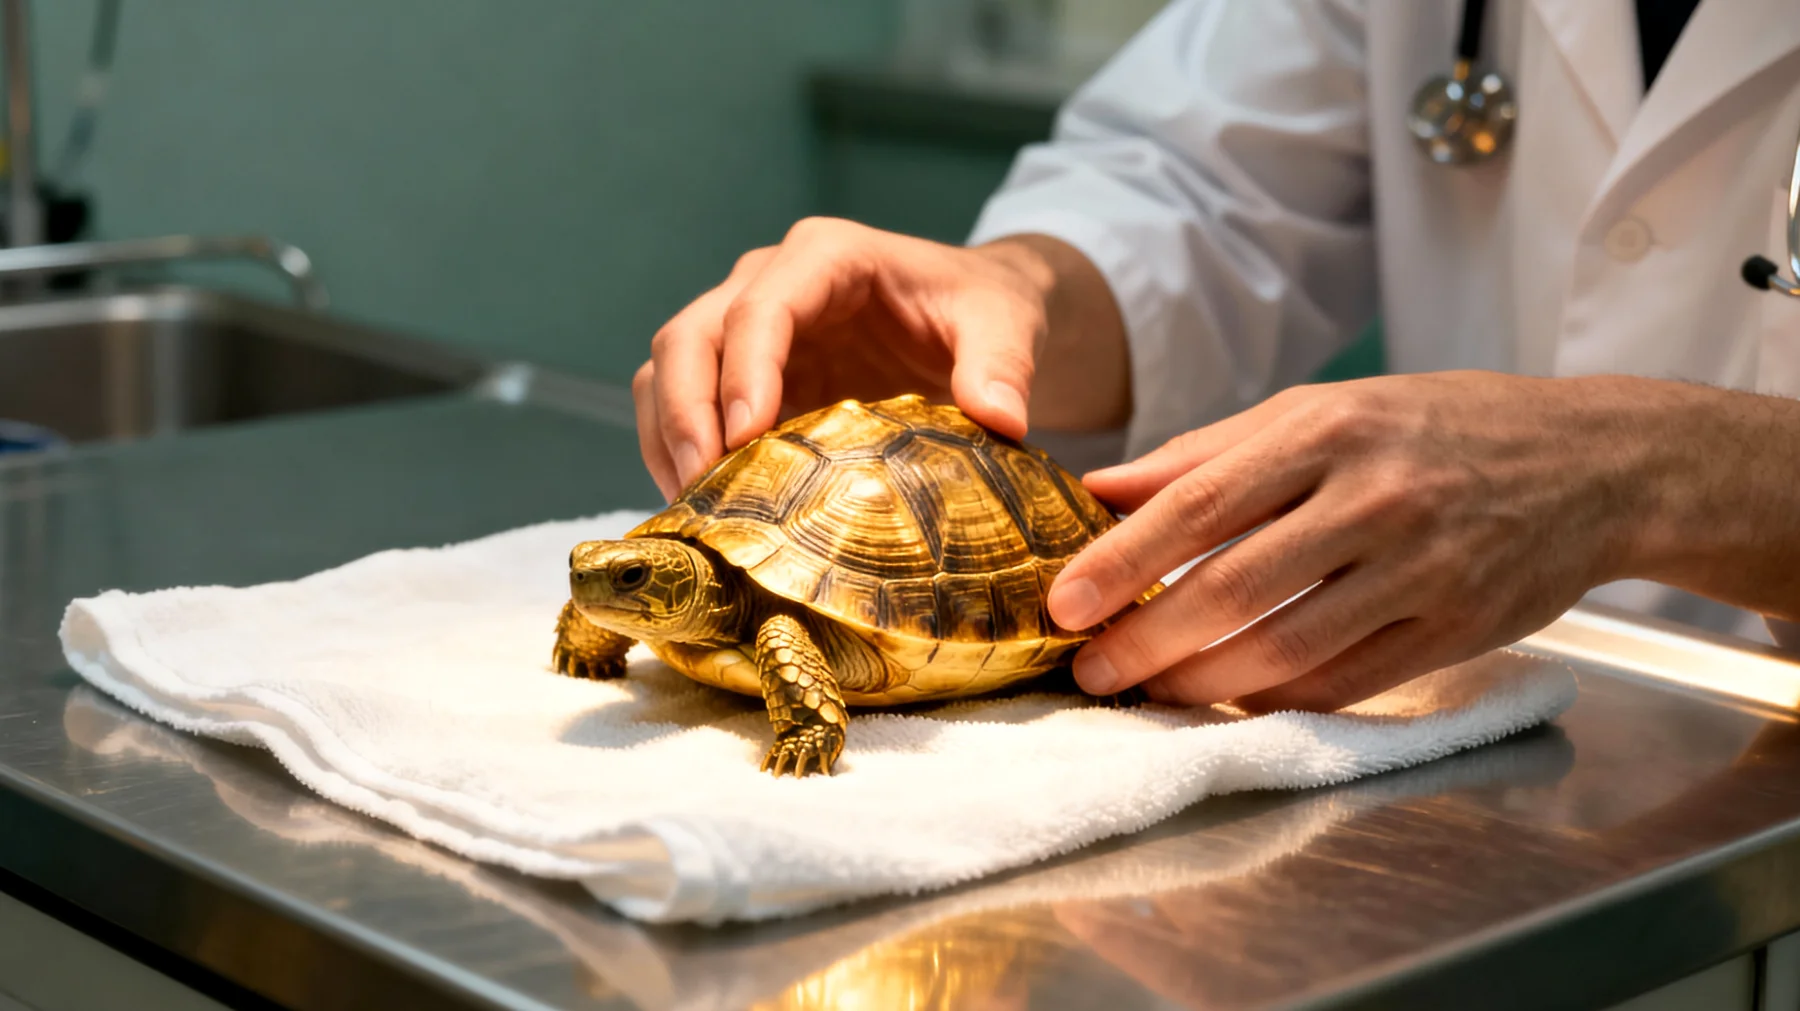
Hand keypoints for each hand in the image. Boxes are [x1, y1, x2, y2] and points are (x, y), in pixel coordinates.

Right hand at [634, 218, 1053, 498]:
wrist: (975, 313)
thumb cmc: (984, 309)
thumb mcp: (1006, 324)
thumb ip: (1002, 364)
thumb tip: (1000, 419)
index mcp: (827, 257)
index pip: (761, 307)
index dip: (744, 371)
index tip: (743, 437)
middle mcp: (769, 281)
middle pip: (690, 336)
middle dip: (684, 413)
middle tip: (700, 492)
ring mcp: (746, 328)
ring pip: (669, 369)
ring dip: (667, 437)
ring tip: (692, 510)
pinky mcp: (743, 374)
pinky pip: (684, 405)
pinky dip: (677, 451)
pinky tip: (701, 507)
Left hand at [1046, 371, 1648, 711]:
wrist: (1593, 463)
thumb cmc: (1435, 427)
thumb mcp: (1324, 410)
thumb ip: (1210, 453)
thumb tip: (1102, 489)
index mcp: (1330, 431)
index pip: (1202, 502)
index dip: (1124, 559)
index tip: (1062, 601)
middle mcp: (1375, 499)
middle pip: (1235, 585)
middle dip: (1147, 637)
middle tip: (1089, 668)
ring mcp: (1422, 569)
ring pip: (1287, 646)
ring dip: (1203, 682)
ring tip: (1148, 691)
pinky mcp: (1456, 630)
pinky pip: (1347, 681)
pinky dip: (1279, 699)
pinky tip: (1232, 701)